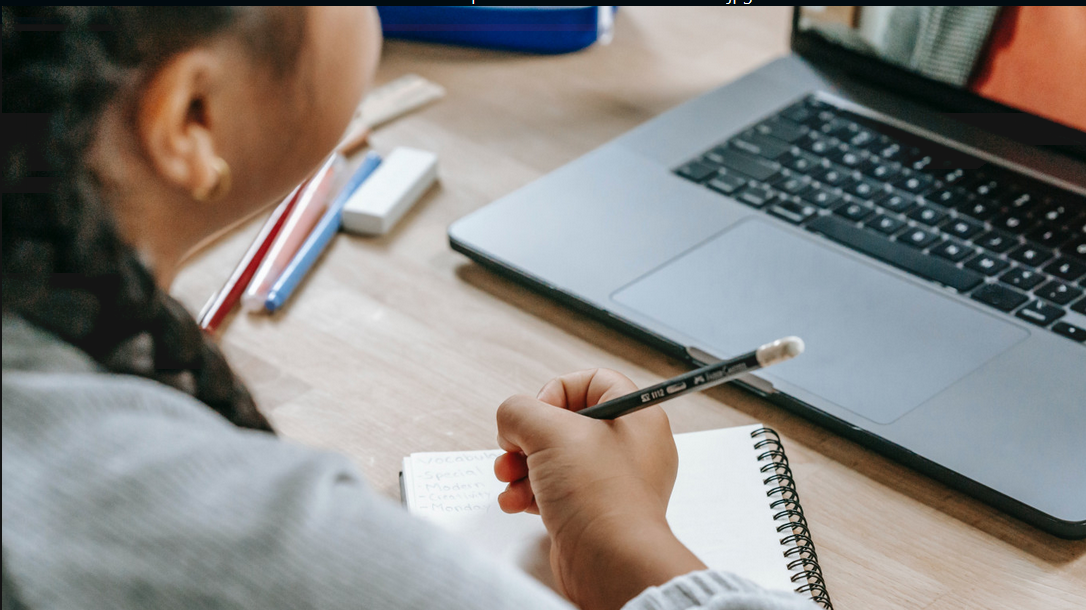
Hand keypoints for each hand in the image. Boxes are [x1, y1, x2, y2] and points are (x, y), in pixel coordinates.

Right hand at [494, 369, 705, 609]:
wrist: (610, 563)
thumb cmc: (600, 497)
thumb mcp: (549, 432)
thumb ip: (520, 411)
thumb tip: (511, 420)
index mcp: (637, 418)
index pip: (595, 381)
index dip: (558, 390)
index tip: (538, 412)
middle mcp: (630, 448)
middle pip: (567, 423)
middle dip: (528, 436)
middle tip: (514, 448)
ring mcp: (612, 482)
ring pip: (556, 459)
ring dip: (522, 466)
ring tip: (509, 478)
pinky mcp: (594, 512)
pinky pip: (556, 490)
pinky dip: (530, 492)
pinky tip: (516, 502)